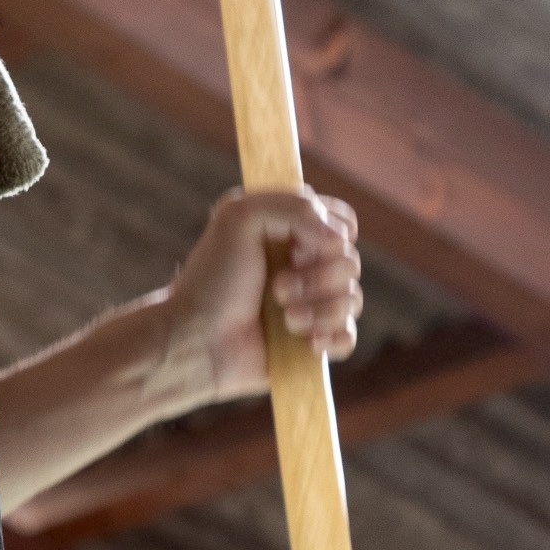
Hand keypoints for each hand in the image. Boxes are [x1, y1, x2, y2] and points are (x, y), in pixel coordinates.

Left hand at [156, 188, 360, 409]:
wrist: (196, 340)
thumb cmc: (212, 279)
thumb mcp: (240, 217)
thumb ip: (295, 206)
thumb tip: (341, 240)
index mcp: (290, 232)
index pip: (343, 222)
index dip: (330, 234)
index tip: (296, 246)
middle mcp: (303, 266)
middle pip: (351, 262)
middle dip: (318, 277)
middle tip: (277, 288)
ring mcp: (310, 305)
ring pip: (353, 300)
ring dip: (319, 309)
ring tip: (285, 319)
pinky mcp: (311, 343)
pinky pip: (348, 337)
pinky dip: (332, 339)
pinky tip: (306, 342)